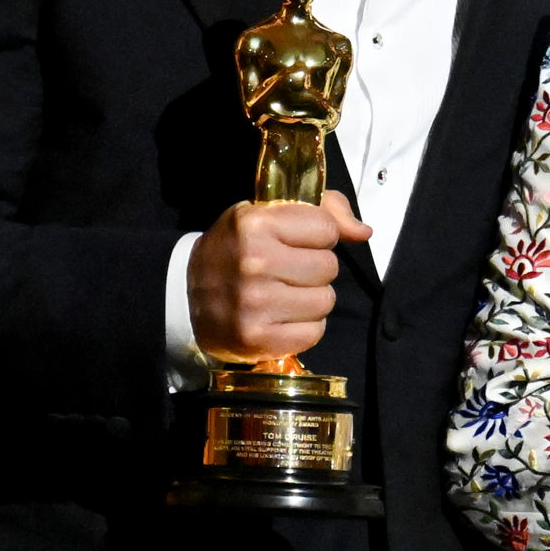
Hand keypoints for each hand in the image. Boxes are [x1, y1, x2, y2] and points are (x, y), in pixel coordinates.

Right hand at [189, 192, 370, 363]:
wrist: (184, 295)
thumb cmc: (236, 250)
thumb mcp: (267, 215)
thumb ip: (323, 212)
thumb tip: (364, 232)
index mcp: (256, 223)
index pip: (326, 228)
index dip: (318, 236)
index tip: (297, 242)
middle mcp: (254, 262)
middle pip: (328, 267)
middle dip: (315, 269)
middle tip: (288, 271)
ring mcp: (254, 303)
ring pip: (325, 301)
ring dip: (312, 300)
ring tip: (284, 295)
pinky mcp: (256, 338)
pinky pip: (313, 333)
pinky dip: (304, 327)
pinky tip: (281, 317)